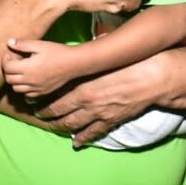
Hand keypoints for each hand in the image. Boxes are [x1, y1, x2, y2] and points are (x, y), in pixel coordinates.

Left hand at [2, 38, 80, 97]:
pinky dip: (24, 88)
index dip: (5, 60)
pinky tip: (29, 79)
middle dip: (8, 70)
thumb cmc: (57, 51)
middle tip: (13, 61)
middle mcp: (30, 81)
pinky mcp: (42, 92)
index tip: (9, 54)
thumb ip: (23, 44)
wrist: (73, 63)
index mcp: (28, 68)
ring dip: (14, 80)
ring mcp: (36, 88)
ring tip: (20, 70)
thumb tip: (9, 42)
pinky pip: (26, 94)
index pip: (7, 67)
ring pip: (16, 88)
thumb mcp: (39, 44)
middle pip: (9, 79)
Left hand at [33, 58, 158, 146]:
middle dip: (48, 115)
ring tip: (53, 127)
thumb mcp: (103, 57)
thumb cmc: (127, 64)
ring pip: (74, 125)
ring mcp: (98, 114)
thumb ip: (90, 56)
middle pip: (61, 113)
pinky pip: (93, 133)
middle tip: (40, 115)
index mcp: (82, 86)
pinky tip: (76, 141)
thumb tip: (85, 43)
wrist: (149, 79)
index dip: (44, 102)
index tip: (36, 103)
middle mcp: (87, 103)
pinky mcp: (111, 121)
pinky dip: (83, 138)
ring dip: (61, 127)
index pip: (56, 97)